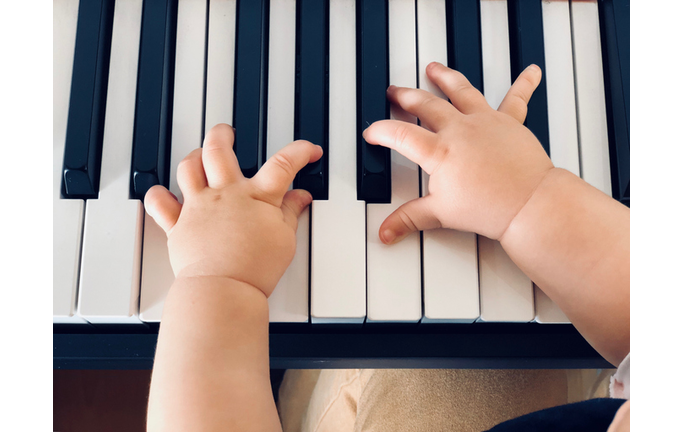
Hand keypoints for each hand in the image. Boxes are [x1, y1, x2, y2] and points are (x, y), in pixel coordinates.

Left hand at [144, 124, 322, 296]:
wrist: (224, 289)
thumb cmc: (255, 268)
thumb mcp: (285, 239)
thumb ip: (291, 213)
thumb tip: (300, 198)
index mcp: (257, 197)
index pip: (284, 164)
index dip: (300, 152)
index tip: (309, 151)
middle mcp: (225, 194)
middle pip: (219, 150)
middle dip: (222, 134)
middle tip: (227, 132)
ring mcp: (199, 207)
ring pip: (188, 168)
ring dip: (193, 157)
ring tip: (199, 155)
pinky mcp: (178, 224)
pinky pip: (160, 203)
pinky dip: (157, 195)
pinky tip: (160, 192)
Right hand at [364, 62, 552, 242]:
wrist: (528, 204)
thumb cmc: (489, 207)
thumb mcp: (441, 213)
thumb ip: (409, 218)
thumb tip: (387, 231)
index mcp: (440, 151)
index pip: (400, 135)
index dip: (381, 131)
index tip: (372, 132)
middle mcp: (460, 129)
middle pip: (426, 104)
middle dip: (406, 96)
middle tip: (395, 92)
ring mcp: (486, 121)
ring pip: (461, 91)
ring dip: (445, 78)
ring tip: (434, 69)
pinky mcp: (510, 122)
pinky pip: (516, 98)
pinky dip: (524, 84)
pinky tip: (531, 71)